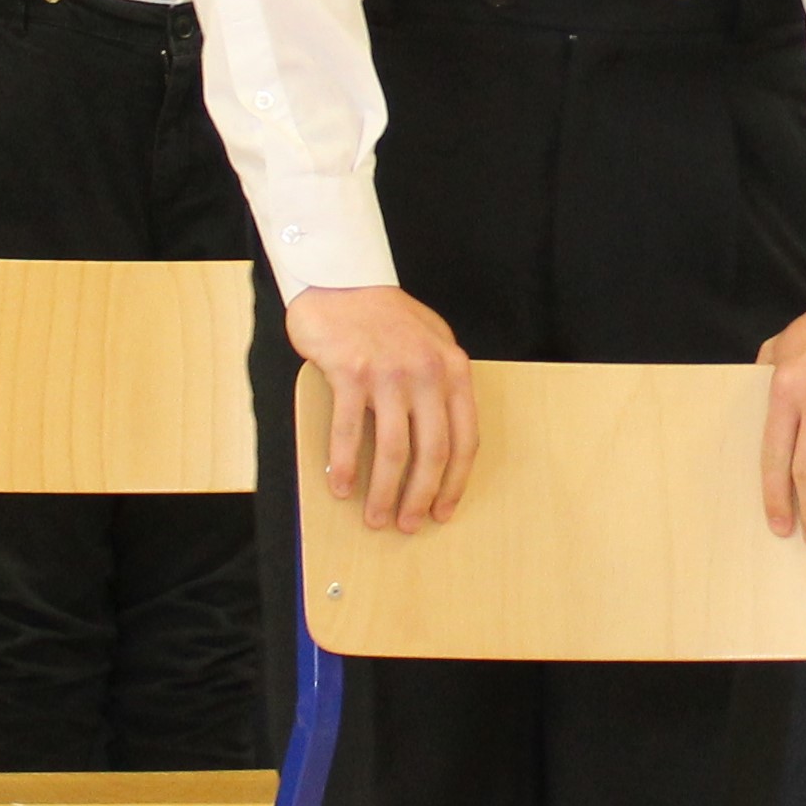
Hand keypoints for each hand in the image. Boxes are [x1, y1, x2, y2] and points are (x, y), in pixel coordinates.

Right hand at [285, 284, 475, 532]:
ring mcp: (389, 373)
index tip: (443, 510)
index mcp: (454, 370)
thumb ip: (442, 386)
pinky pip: (349, 431)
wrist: (342, 281)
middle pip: (432, 452)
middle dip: (420, 496)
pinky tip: (341, 485)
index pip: (464, 439)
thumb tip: (442, 443)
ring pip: (393, 449)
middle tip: (408, 525)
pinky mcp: (351, 373)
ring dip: (384, 491)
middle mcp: (427, 373)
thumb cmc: (386, 319)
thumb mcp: (431, 344)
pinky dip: (345, 465)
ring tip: (375, 517)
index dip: (455, 482)